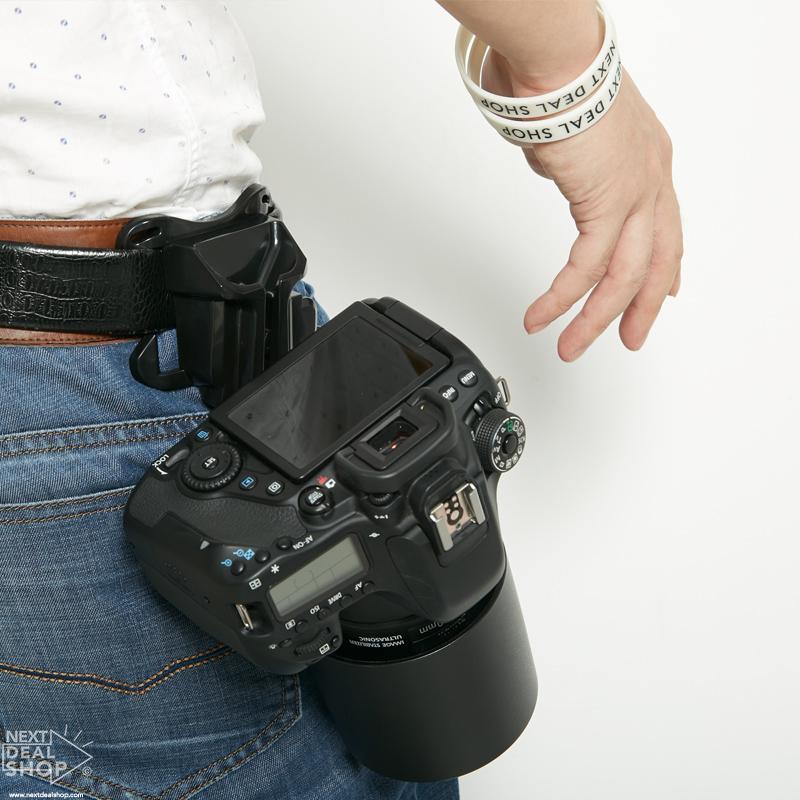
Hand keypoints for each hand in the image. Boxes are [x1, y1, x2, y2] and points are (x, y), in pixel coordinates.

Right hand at [486, 62, 682, 360]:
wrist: (558, 65)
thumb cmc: (561, 83)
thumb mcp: (576, 136)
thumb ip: (574, 164)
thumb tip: (559, 169)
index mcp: (648, 162)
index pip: (666, 230)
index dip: (662, 269)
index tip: (659, 295)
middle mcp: (651, 180)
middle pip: (657, 262)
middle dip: (641, 308)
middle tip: (629, 340)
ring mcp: (635, 193)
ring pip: (624, 276)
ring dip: (593, 318)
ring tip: (569, 346)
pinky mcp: (606, 204)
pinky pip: (585, 267)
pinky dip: (561, 297)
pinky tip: (543, 315)